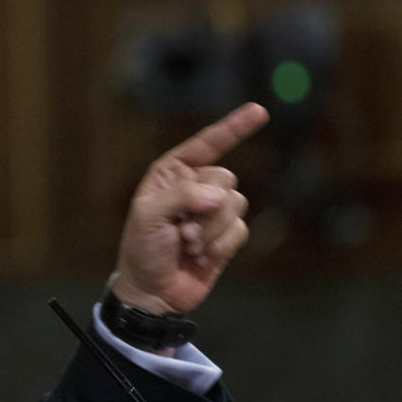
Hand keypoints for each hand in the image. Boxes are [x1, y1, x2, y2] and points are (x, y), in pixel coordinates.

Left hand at [113, 103, 268, 314]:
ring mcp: (213, 211)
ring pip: (236, 204)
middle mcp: (195, 186)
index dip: (233, 127)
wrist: (153, 291)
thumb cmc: (142, 249)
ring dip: (212, 230)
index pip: (206, 144)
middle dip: (206, 209)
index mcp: (172, 173)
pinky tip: (200, 258)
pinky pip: (239, 230)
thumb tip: (218, 195)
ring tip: (188, 246)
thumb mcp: (149, 217)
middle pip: (225, 179)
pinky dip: (221, 245)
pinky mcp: (226, 235)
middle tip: (182, 232)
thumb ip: (181, 197)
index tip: (258, 111)